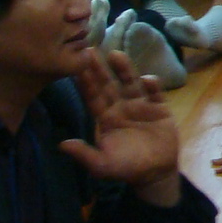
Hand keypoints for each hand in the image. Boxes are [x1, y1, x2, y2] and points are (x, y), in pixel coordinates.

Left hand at [62, 49, 181, 204]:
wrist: (156, 173)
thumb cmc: (127, 169)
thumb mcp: (102, 166)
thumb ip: (84, 154)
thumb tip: (61, 144)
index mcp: (105, 118)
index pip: (93, 96)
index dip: (85, 82)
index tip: (77, 66)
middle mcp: (120, 107)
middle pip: (109, 84)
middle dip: (99, 68)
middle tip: (90, 50)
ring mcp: (140, 105)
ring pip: (130, 83)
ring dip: (124, 69)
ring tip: (116, 54)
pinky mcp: (159, 108)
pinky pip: (155, 93)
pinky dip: (152, 85)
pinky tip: (147, 79)